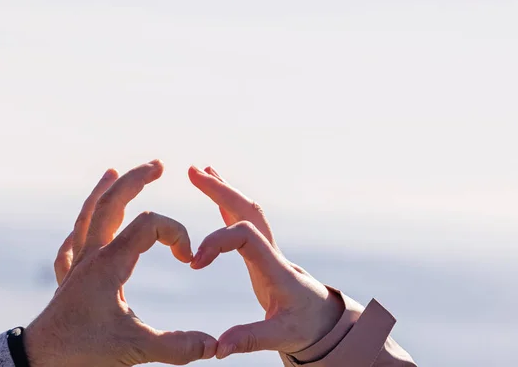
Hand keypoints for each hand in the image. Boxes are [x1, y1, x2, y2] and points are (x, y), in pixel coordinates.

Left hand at [25, 161, 217, 366]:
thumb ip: (176, 345)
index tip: (189, 260)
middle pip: (112, 203)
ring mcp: (77, 265)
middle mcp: (92, 255)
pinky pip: (71, 244)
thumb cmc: (81, 352)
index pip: (150, 225)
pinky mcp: (68, 280)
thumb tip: (213, 345)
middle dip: (137, 180)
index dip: (177, 233)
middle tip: (158, 165)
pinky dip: (80, 229)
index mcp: (110, 263)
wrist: (38, 362)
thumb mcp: (134, 348)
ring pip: (88, 216)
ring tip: (111, 171)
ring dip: (103, 192)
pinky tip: (82, 226)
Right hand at [188, 166, 343, 358]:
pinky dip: (226, 205)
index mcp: (276, 268)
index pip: (246, 236)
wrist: (324, 320)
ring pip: (245, 209)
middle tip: (194, 172)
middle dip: (220, 189)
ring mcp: (266, 248)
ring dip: (223, 189)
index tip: (195, 263)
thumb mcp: (281, 336)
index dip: (218, 242)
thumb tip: (218, 348)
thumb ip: (250, 338)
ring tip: (199, 171)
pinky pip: (243, 221)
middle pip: (247, 209)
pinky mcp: (261, 252)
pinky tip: (215, 195)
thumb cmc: (305, 326)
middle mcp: (271, 251)